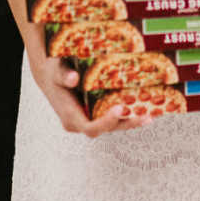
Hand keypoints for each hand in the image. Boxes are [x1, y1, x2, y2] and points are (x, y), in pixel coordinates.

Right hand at [28, 49, 150, 138]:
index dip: (106, 122)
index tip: (119, 109)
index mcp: (70, 116)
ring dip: (130, 122)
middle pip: (106, 129)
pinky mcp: (94, 115)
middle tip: (144, 116)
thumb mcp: (56, 71)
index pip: (90, 127)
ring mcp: (88, 120)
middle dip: (126, 123)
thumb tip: (73, 79)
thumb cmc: (53, 73)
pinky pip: (112, 119)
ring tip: (149, 116)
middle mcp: (79, 123)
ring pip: (111, 126)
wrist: (50, 76)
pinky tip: (142, 111)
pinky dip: (127, 116)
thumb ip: (64, 76)